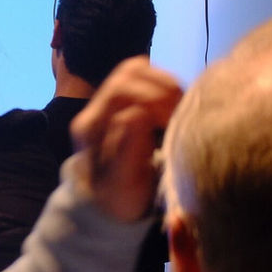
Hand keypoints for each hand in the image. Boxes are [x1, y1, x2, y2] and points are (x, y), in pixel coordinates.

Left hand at [69, 57, 182, 221]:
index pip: (119, 90)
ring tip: (180, 106)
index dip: (151, 98)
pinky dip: (166, 85)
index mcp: (90, 127)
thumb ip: (127, 150)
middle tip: (179, 111)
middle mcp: (96, 110)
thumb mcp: (122, 182)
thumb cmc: (118, 196)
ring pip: (136, 70)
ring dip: (164, 83)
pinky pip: (146, 77)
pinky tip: (178, 105)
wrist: (108, 200)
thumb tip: (136, 114)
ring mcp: (110, 104)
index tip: (171, 119)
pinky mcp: (127, 102)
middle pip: (127, 73)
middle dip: (160, 87)